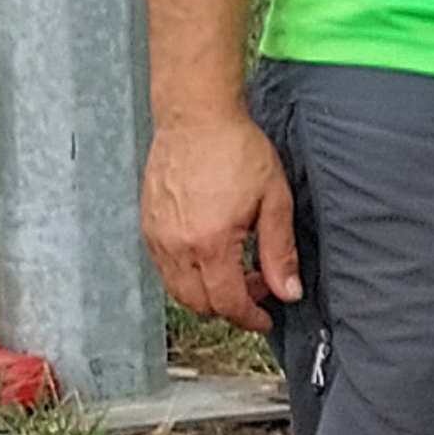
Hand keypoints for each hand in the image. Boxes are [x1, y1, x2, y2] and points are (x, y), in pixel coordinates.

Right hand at [142, 113, 300, 328]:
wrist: (196, 116)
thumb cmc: (236, 149)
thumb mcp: (274, 200)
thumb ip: (279, 251)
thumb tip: (287, 291)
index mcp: (210, 243)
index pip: (227, 302)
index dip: (249, 318)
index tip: (265, 318)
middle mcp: (177, 245)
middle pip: (198, 304)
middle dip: (229, 307)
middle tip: (256, 288)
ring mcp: (156, 236)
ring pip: (177, 289)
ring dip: (206, 292)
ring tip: (235, 268)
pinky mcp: (146, 224)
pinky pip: (164, 267)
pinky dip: (186, 273)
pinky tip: (210, 252)